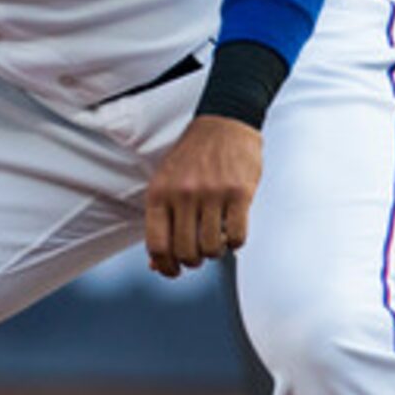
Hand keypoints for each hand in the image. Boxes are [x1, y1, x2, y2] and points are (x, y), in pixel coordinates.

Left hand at [144, 116, 261, 277]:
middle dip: (192, 261)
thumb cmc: (192, 157)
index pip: (156, 244)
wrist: (224, 123)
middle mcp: (183, 194)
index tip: (172, 271)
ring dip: (214, 253)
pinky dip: (235, 243)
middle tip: (198, 255)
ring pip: (211, 248)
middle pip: (185, 251)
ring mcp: (212, 193)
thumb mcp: (165, 182)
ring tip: (215, 242)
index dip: (164, 266)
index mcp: (159, 193)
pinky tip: (232, 233)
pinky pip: (237, 236)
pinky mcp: (239, 193)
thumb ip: (161, 220)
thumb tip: (155, 264)